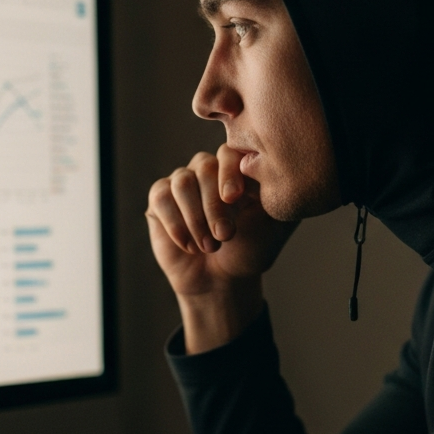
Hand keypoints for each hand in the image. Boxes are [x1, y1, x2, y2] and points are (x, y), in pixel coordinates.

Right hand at [146, 145, 295, 350]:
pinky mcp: (160, 199)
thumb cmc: (249, 251)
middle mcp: (208, 170)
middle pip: (204, 167)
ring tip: (209, 246)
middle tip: (225, 236)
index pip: (230, 153)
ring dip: (196, 218)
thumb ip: (272, 198)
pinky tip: (189, 245)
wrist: (220, 280)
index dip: (230, 172)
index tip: (234, 198)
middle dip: (214, 205)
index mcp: (237, 170)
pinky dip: (176, 224)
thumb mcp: (271, 228)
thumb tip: (265, 171)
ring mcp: (183, 182)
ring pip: (182, 182)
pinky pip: (161, 197)